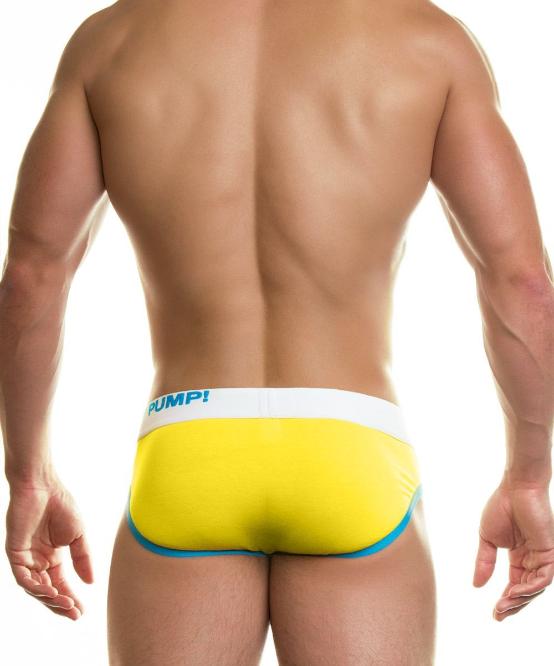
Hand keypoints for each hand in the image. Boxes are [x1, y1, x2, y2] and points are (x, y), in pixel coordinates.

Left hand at [5, 479, 93, 620]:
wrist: (43, 486)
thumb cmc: (61, 505)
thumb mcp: (78, 535)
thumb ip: (83, 558)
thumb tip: (91, 582)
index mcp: (53, 556)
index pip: (60, 583)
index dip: (71, 598)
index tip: (82, 612)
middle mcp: (38, 561)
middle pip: (48, 590)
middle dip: (60, 604)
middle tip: (75, 614)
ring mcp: (26, 558)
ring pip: (35, 588)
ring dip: (50, 598)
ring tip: (66, 604)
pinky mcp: (15, 553)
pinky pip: (23, 578)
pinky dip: (36, 587)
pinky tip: (50, 591)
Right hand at [473, 480, 553, 620]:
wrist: (515, 488)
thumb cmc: (502, 507)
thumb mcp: (488, 539)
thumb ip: (484, 562)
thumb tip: (476, 585)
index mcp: (520, 557)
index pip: (515, 585)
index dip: (506, 601)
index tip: (494, 614)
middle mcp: (533, 560)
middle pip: (526, 591)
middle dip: (513, 605)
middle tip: (499, 614)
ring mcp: (543, 557)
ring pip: (536, 588)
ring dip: (520, 599)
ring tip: (503, 605)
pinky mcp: (550, 552)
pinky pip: (544, 578)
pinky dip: (531, 588)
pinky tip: (515, 592)